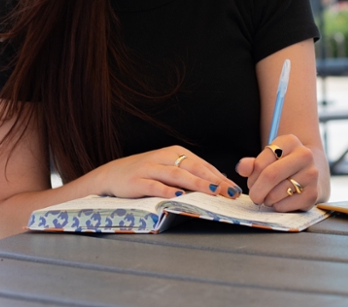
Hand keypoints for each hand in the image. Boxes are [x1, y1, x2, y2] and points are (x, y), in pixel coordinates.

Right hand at [92, 146, 239, 199]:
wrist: (112, 174)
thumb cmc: (146, 173)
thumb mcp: (169, 168)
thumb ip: (190, 173)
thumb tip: (219, 182)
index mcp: (175, 153)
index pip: (202, 165)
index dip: (220, 177)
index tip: (235, 189)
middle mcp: (164, 157)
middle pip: (193, 169)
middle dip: (214, 181)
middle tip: (230, 192)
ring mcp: (150, 168)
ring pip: (177, 175)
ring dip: (196, 183)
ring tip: (211, 191)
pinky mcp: (137, 181)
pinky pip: (154, 185)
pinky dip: (167, 190)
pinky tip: (178, 195)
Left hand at [235, 134, 318, 211]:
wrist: (309, 174)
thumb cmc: (283, 166)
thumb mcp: (268, 159)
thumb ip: (252, 164)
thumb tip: (241, 168)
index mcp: (290, 141)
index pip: (261, 162)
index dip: (252, 177)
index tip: (251, 182)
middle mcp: (304, 155)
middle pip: (270, 176)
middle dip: (256, 190)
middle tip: (254, 195)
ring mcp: (311, 175)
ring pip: (276, 193)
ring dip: (266, 199)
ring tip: (268, 196)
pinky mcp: (313, 193)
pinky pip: (285, 205)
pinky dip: (277, 206)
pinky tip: (279, 201)